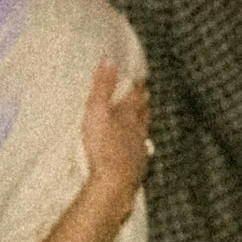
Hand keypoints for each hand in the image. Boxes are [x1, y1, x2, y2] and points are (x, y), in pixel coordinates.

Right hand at [80, 61, 150, 218]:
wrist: (114, 181)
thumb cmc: (103, 147)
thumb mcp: (97, 112)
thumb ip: (102, 87)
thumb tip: (109, 60)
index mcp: (128, 115)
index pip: (135, 95)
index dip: (137, 84)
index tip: (141, 75)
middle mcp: (138, 130)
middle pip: (142, 111)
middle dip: (142, 100)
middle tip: (145, 91)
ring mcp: (139, 148)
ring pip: (144, 129)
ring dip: (144, 119)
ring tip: (145, 113)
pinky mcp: (137, 164)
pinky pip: (142, 149)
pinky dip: (141, 143)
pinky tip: (142, 146)